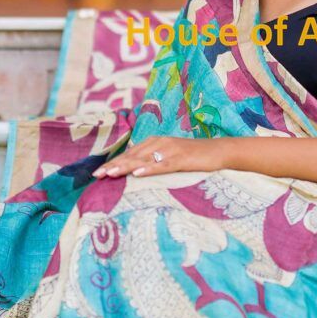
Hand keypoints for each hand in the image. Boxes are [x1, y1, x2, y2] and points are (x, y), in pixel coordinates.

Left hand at [92, 135, 219, 179]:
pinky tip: (138, 173)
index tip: (98, 173)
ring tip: (110, 173)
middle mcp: (160, 143)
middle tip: (97, 175)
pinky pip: (162, 165)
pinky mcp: (181, 159)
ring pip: (144, 159)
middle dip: (114, 165)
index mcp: (155, 142)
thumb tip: (136, 171)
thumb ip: (154, 160)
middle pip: (133, 156)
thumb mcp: (171, 156)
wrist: (219, 150)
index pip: (130, 154)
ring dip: (126, 166)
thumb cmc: (194, 156)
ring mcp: (170, 150)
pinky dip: (149, 169)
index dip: (114, 162)